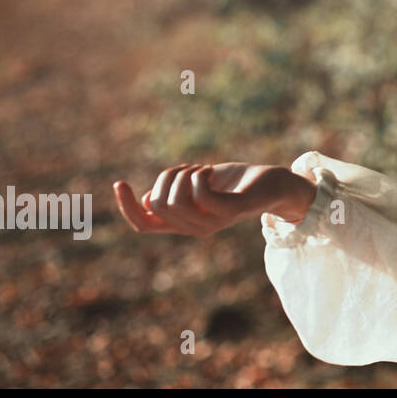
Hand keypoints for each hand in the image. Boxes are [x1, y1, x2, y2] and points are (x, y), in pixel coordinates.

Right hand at [113, 163, 312, 236]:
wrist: (277, 185)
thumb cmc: (236, 183)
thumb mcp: (199, 187)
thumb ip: (175, 195)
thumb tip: (148, 201)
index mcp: (184, 223)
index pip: (143, 224)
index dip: (126, 206)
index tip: (120, 182)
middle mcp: (196, 228)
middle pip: (157, 204)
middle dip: (166, 177)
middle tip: (191, 169)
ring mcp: (214, 222)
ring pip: (174, 199)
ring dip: (183, 173)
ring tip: (204, 170)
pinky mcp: (232, 210)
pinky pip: (200, 195)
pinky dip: (199, 175)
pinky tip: (210, 171)